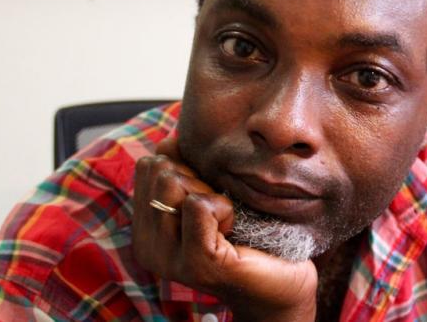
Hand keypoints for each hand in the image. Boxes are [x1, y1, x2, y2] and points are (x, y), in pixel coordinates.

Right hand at [132, 138, 317, 321]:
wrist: (281, 285)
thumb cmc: (250, 236)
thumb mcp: (209, 195)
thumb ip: (183, 169)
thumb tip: (168, 141)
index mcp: (145, 230)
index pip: (147, 166)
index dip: (184, 167)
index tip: (207, 197)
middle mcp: (148, 248)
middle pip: (159, 171)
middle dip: (196, 178)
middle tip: (220, 210)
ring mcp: (170, 259)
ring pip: (173, 183)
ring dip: (210, 193)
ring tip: (227, 220)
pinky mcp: (198, 263)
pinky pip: (198, 205)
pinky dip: (224, 207)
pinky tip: (234, 228)